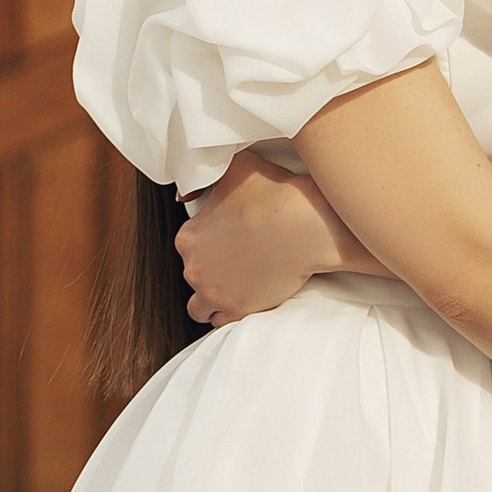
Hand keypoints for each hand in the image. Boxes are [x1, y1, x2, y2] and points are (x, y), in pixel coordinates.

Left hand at [175, 149, 367, 325]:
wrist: (306, 225)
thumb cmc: (274, 194)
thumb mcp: (234, 169)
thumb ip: (205, 176)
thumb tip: (185, 191)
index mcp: (188, 237)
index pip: (187, 246)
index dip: (206, 242)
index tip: (224, 239)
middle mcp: (194, 268)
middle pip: (194, 274)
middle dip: (211, 269)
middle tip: (235, 259)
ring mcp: (214, 293)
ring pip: (200, 306)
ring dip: (213, 296)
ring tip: (233, 285)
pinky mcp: (238, 310)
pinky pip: (221, 321)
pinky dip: (229, 312)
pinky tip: (243, 297)